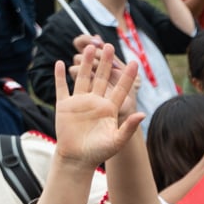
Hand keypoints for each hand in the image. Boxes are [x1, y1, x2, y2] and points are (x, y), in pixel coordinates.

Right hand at [51, 44, 142, 168]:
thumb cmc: (100, 152)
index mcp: (110, 109)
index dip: (127, 76)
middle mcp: (96, 102)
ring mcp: (80, 102)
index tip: (134, 62)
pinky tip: (60, 63)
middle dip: (105, 62)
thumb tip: (143, 114)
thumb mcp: (117, 140)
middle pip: (101, 77)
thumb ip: (129, 127)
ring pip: (83, 77)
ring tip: (89, 47)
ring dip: (85, 63)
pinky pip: (62, 88)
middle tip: (109, 45)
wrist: (78, 158)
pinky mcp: (65, 106)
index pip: (120, 88)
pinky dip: (60, 76)